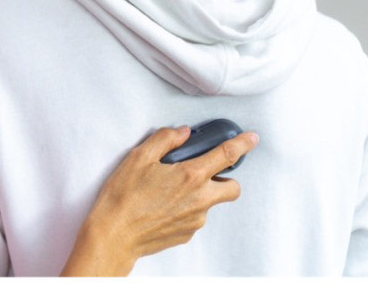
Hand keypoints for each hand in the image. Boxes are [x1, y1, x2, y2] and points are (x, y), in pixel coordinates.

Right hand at [62, 125, 258, 275]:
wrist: (115, 235)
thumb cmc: (124, 195)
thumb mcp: (140, 156)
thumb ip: (165, 139)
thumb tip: (183, 132)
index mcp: (190, 176)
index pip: (226, 156)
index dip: (242, 145)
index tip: (252, 139)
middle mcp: (199, 200)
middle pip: (232, 188)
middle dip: (226, 177)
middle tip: (204, 169)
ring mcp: (195, 220)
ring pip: (210, 202)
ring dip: (201, 192)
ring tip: (170, 187)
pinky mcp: (187, 234)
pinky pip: (196, 216)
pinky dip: (187, 206)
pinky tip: (163, 203)